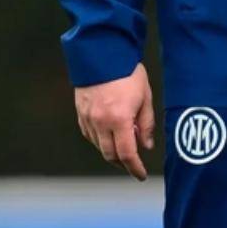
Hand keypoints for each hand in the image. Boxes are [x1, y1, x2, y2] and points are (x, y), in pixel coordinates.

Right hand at [73, 63, 155, 180]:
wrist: (102, 52)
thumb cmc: (127, 72)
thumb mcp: (145, 97)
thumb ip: (146, 124)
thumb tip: (146, 145)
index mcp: (119, 119)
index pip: (127, 154)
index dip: (134, 168)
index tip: (141, 175)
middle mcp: (100, 122)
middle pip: (110, 155)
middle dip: (123, 163)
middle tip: (133, 164)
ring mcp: (87, 117)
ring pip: (98, 146)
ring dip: (111, 152)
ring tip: (124, 146)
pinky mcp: (80, 112)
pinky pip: (89, 134)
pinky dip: (100, 140)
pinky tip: (109, 135)